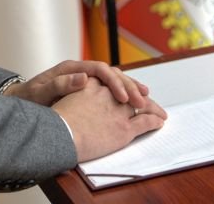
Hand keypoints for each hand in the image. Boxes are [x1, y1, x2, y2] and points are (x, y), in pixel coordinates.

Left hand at [5, 59, 151, 108]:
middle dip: (128, 85)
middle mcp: (80, 72)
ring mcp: (83, 80)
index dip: (114, 82)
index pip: (99, 69)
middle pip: (110, 72)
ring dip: (129, 87)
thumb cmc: (28, 99)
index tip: (123, 98)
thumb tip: (83, 78)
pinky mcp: (85, 91)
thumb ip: (59, 84)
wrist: (20, 102)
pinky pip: (107, 89)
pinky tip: (131, 102)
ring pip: (112, 79)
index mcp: (70, 69)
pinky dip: (121, 94)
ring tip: (145, 98)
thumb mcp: (40, 93)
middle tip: (142, 100)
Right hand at [52, 78, 166, 161]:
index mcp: (91, 83)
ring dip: (151, 107)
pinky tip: (159, 122)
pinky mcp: (123, 128)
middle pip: (128, 89)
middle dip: (138, 93)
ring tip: (159, 112)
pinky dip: (153, 121)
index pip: (111, 78)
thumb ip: (71, 87)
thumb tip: (81, 80)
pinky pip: (145, 122)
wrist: (57, 134)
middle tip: (146, 99)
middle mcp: (107, 93)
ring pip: (140, 105)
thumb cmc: (54, 120)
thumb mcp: (57, 95)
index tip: (125, 87)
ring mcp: (117, 110)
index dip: (120, 83)